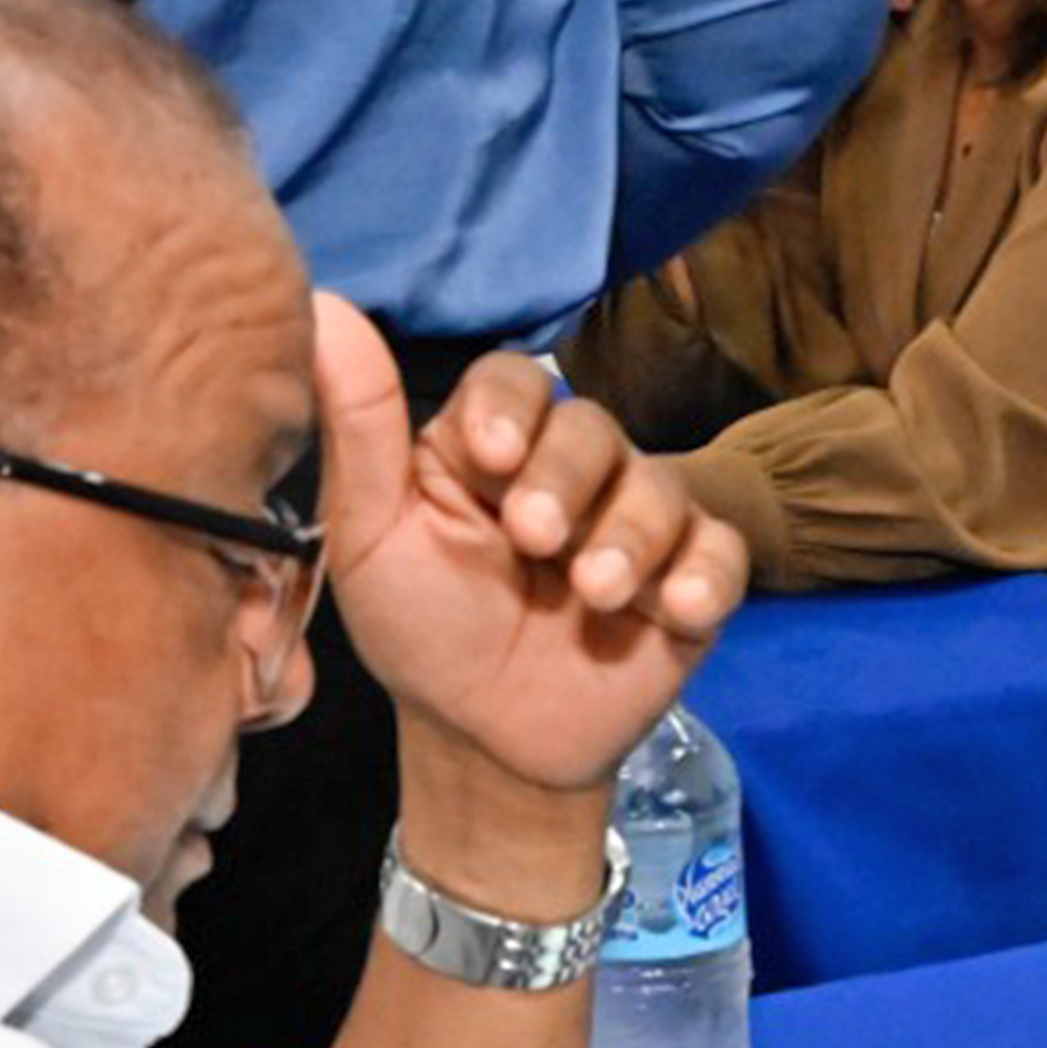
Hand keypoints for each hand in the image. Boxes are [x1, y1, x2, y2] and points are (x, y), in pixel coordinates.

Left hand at [310, 293, 742, 795]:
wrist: (484, 740)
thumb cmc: (423, 630)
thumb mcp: (373, 537)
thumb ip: (359, 430)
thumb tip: (324, 307)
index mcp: (490, 447)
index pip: (514, 382)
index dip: (512, 408)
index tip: (493, 455)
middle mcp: (570, 471)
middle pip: (591, 427)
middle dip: (568, 478)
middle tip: (536, 539)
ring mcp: (636, 524)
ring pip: (661, 486)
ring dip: (631, 534)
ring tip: (594, 594)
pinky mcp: (690, 581)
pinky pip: (722, 553)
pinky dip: (706, 574)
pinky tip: (676, 608)